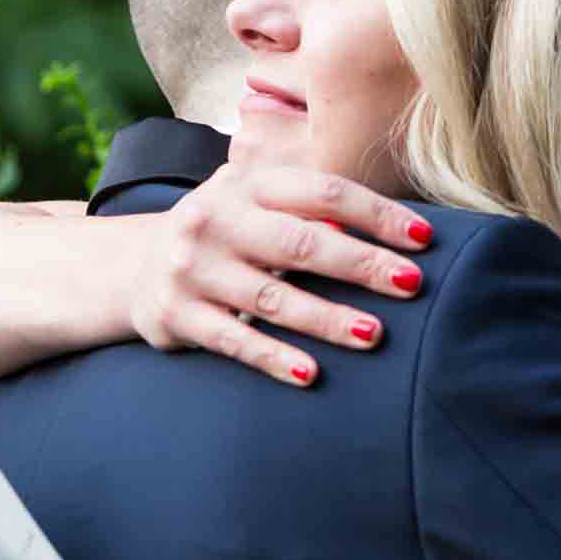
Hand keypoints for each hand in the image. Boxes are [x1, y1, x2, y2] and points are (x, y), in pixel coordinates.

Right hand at [128, 163, 433, 385]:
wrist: (135, 267)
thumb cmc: (226, 233)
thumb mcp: (255, 202)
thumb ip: (310, 207)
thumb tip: (395, 231)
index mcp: (246, 184)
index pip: (322, 192)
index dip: (377, 215)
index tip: (425, 239)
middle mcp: (215, 220)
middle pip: (301, 243)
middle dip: (361, 265)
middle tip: (412, 285)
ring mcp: (192, 269)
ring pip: (271, 298)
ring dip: (326, 319)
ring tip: (373, 334)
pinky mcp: (177, 316)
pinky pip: (234, 341)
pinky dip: (274, 358)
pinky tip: (312, 374)